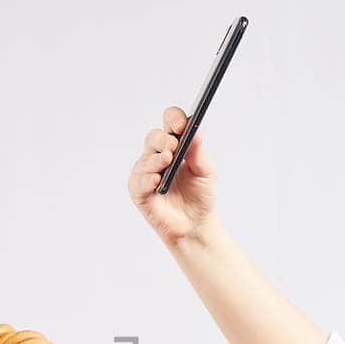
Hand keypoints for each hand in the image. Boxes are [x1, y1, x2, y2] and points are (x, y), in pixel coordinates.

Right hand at [127, 106, 217, 245]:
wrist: (195, 223)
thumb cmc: (199, 194)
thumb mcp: (206, 171)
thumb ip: (199, 153)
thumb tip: (196, 132)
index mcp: (175, 144)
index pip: (170, 122)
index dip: (174, 120)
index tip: (182, 126)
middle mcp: (157, 155)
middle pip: (154, 137)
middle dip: (163, 139)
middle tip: (174, 146)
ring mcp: (146, 172)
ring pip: (146, 158)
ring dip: (156, 159)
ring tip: (167, 161)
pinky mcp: (139, 190)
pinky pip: (139, 181)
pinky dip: (147, 180)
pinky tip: (156, 180)